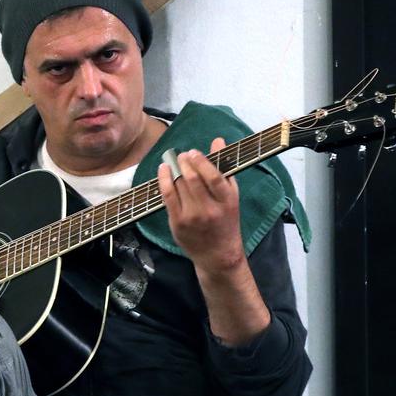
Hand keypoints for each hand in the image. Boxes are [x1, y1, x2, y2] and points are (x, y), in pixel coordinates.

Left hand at [157, 136, 246, 274]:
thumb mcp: (232, 196)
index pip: (213, 177)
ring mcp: (191, 217)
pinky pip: (167, 196)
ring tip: (172, 160)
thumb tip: (218, 141)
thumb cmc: (226, 222)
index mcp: (226, 202)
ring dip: (174, 169)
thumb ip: (225, 169)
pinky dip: (163, 180)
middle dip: (185, 163)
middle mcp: (209, 210)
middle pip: (192, 180)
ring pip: (178, 186)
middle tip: (182, 155)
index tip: (194, 153)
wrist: (217, 255)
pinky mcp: (177, 223)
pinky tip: (163, 170)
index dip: (201, 161)